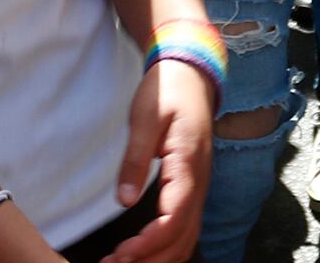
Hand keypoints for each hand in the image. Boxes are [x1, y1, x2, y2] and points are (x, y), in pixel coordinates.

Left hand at [100, 59, 213, 262]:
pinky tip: (144, 252)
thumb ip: (136, 159)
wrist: (191, 75)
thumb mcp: (146, 117)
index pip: (173, 220)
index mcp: (188, 167)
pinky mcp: (192, 188)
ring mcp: (198, 188)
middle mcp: (199, 184)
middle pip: (182, 239)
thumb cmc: (167, 91)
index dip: (148, 245)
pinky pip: (186, 228)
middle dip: (150, 260)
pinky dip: (167, 248)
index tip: (120, 256)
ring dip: (159, 258)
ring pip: (187, 239)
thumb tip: (125, 201)